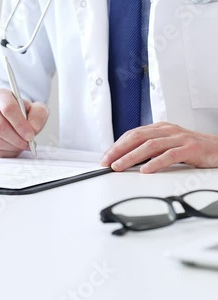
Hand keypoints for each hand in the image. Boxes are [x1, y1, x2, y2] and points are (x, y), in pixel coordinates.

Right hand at [0, 89, 48, 156]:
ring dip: (13, 146)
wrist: (13, 118)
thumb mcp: (37, 109)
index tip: (30, 135)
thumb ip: (39, 115)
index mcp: (1, 95)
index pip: (8, 108)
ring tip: (24, 144)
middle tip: (28, 143)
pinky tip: (16, 147)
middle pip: (0, 126)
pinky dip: (9, 151)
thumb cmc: (24, 112)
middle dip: (17, 139)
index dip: (20, 124)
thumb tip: (33, 129)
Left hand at [100, 122, 217, 173]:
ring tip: (119, 167)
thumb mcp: (169, 145)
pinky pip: (170, 155)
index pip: (133, 134)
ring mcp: (180, 138)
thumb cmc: (194, 149)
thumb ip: (152, 149)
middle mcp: (168, 130)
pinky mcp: (191, 148)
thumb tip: (128, 160)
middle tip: (106, 162)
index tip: (105, 158)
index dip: (117, 145)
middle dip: (118, 150)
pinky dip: (155, 163)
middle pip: (137, 137)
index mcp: (161, 128)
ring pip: (150, 146)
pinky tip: (145, 170)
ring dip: (131, 157)